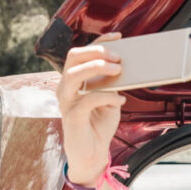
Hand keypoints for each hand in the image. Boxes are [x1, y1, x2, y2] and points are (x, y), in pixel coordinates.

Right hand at [57, 32, 125, 184]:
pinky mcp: (71, 116)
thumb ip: (112, 83)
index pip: (82, 54)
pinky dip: (107, 96)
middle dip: (97, 52)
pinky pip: (88, 99)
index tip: (119, 36)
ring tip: (118, 70)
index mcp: (74, 80)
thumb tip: (124, 66)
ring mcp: (66, 101)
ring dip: (98, 68)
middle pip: (73, 57)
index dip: (100, 42)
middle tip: (118, 57)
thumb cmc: (100, 124)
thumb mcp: (110, 98)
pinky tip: (120, 99)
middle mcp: (66, 87)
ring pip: (74, 74)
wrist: (93, 153)